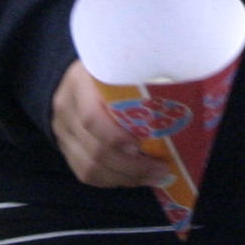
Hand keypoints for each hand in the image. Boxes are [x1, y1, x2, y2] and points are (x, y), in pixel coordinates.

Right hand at [52, 59, 173, 188]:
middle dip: (131, 166)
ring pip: (89, 167)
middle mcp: (66, 109)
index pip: (91, 118)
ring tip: (153, 176)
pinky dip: (112, 180)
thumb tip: (182, 95)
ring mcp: (62, 132)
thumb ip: (138, 78)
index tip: (141, 146)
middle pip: (95, 149)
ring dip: (125, 177)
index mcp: (80, 83)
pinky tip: (135, 178)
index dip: (116, 138)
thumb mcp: (119, 64)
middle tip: (162, 169)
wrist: (72, 75)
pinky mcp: (65, 148)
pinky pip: (85, 173)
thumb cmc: (107, 67)